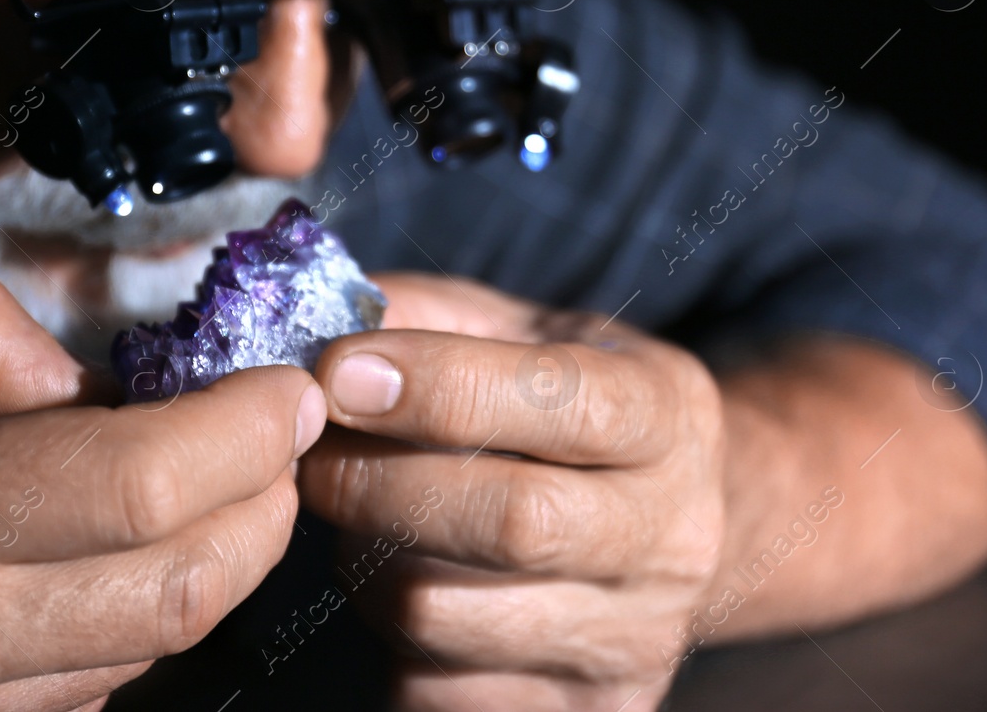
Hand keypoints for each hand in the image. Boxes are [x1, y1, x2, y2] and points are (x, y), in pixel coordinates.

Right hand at [0, 269, 326, 711]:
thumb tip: (95, 386)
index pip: (134, 487)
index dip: (244, 433)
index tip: (288, 389)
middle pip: (177, 592)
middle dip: (264, 506)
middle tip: (283, 436)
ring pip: (148, 654)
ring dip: (213, 562)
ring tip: (213, 480)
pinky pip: (89, 698)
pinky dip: (138, 620)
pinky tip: (121, 555)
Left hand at [297, 273, 723, 710]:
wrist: (666, 526)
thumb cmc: (567, 409)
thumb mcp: (526, 330)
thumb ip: (430, 313)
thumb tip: (320, 325)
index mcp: (670, 414)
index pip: (560, 399)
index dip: (437, 384)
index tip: (340, 371)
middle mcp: (674, 535)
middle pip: (512, 523)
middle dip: (379, 481)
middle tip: (311, 452)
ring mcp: (637, 641)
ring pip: (448, 613)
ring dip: (366, 561)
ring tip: (358, 518)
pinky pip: (434, 690)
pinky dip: (384, 638)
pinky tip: (397, 581)